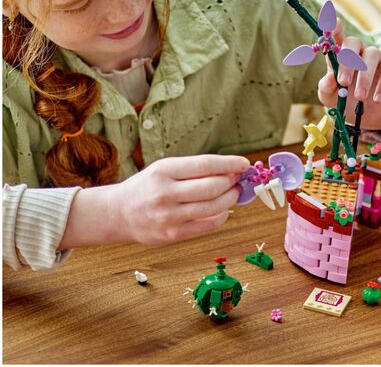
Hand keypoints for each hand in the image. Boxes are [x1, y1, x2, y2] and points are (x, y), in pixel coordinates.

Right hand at [112, 154, 249, 244]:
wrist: (118, 213)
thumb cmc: (148, 186)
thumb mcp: (165, 169)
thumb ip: (194, 169)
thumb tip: (230, 170)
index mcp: (164, 171)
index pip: (205, 165)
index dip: (229, 164)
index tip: (244, 163)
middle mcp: (165, 193)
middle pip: (212, 187)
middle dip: (232, 182)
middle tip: (238, 179)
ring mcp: (168, 217)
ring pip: (213, 207)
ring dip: (230, 198)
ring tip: (233, 192)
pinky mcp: (172, 235)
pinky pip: (207, 226)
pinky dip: (222, 216)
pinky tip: (223, 209)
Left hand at [317, 18, 380, 131]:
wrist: (370, 118)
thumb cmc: (346, 102)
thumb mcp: (330, 97)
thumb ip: (326, 86)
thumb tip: (330, 77)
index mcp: (341, 54)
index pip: (337, 35)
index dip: (333, 27)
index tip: (330, 25)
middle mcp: (360, 52)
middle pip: (354, 43)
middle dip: (347, 61)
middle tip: (344, 82)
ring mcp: (378, 58)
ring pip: (372, 55)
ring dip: (365, 77)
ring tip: (360, 97)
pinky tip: (377, 99)